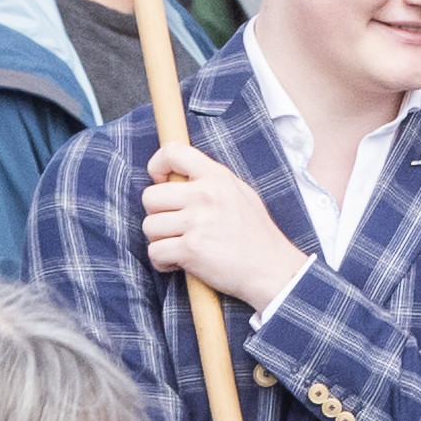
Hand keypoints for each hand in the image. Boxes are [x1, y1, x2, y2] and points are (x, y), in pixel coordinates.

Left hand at [144, 141, 306, 313]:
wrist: (271, 268)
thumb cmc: (255, 234)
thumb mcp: (240, 193)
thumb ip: (210, 182)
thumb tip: (176, 177)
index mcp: (217, 176)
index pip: (173, 152)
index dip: (157, 165)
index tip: (162, 182)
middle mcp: (205, 195)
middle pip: (150, 197)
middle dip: (157, 214)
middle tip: (175, 225)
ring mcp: (197, 222)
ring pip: (149, 226)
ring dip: (160, 240)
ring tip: (181, 245)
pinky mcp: (191, 249)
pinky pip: (155, 252)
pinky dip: (163, 261)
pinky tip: (181, 262)